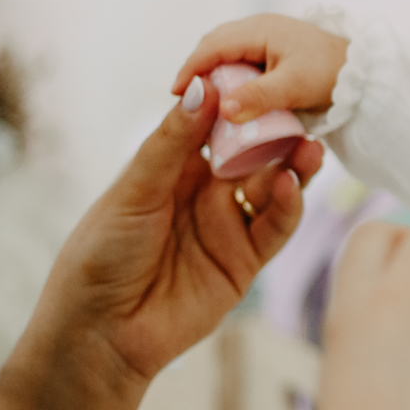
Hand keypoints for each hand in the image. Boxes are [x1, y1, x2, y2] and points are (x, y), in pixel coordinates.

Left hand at [0, 78, 322, 409]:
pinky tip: (291, 187)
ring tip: (308, 148)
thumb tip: (204, 87)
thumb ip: (173, 142)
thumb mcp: (135, 189)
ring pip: (272, 189)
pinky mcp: (245, 262)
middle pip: (254, 155)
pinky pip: (274, 229)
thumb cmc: (102, 254)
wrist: (102, 331)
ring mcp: (228, 227)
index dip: (241, 104)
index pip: (217, 126)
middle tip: (301, 112)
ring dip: (292, 168)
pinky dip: (288, 208)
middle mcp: (206, 193)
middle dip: (278, 134)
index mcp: (174, 168)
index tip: (263, 77)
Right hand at [172, 14, 348, 124]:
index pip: (212, 46)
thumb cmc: (332, 74)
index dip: (191, 68)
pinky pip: (241, 61)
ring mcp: (267, 39)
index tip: (175, 93)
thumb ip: (258, 97)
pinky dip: (229, 77)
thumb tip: (223, 109)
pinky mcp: (274, 53)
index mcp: (260, 30)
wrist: (364, 73)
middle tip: (184, 100)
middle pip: (215, 46)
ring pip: (227, 54)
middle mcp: (259, 29)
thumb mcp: (294, 86)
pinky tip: (228, 97)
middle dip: (198, 70)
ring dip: (213, 74)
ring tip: (202, 101)